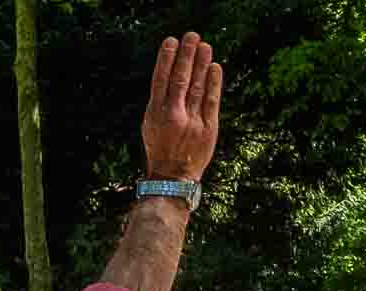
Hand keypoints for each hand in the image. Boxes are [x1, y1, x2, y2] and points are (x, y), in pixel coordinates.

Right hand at [140, 33, 221, 182]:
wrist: (172, 178)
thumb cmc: (161, 148)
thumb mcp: (150, 125)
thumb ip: (159, 102)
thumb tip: (167, 78)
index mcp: (155, 113)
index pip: (160, 79)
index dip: (166, 59)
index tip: (171, 41)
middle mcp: (173, 115)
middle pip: (180, 79)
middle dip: (186, 56)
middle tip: (192, 36)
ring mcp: (191, 122)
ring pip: (196, 87)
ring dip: (201, 65)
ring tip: (205, 46)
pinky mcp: (208, 130)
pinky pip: (212, 102)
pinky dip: (214, 84)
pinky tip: (215, 68)